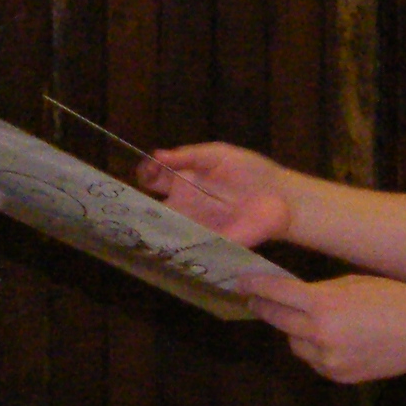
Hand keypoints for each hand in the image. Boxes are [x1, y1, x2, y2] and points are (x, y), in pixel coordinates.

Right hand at [137, 142, 291, 245]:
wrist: (281, 199)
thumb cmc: (251, 171)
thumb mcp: (218, 155)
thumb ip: (189, 155)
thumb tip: (157, 154)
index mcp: (183, 178)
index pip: (152, 178)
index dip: (143, 175)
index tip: (144, 175)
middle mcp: (183, 203)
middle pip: (151, 207)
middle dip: (136, 208)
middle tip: (124, 209)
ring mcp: (193, 225)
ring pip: (163, 230)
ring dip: (149, 232)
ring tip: (134, 232)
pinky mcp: (206, 244)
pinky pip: (184, 249)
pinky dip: (171, 251)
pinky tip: (159, 250)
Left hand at [246, 272, 405, 383]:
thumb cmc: (393, 298)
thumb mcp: (352, 283)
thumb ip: (318, 291)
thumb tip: (291, 293)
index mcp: (323, 304)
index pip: (276, 293)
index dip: (255, 286)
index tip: (240, 282)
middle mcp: (319, 334)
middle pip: (277, 319)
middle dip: (264, 307)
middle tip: (255, 299)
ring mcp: (327, 359)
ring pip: (294, 343)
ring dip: (294, 330)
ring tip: (307, 319)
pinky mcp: (336, 376)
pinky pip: (313, 359)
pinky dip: (313, 348)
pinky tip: (330, 338)